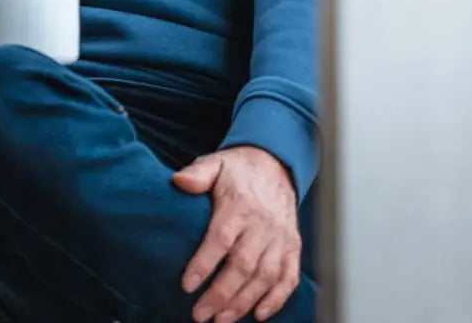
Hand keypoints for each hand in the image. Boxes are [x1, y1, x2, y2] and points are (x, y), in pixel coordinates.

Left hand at [172, 145, 300, 322]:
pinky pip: (289, 276)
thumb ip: (198, 174)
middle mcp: (262, 223)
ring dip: (244, 302)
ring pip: (265, 275)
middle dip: (221, 294)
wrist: (275, 165)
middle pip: (243, 264)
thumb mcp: (216, 164)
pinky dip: (277, 299)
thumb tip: (178, 181)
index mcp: (240, 204)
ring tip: (222, 320)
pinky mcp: (293, 246)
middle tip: (200, 314)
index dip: (204, 263)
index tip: (187, 285)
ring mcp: (280, 237)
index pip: (221, 237)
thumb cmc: (239, 171)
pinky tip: (259, 314)